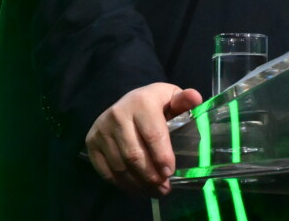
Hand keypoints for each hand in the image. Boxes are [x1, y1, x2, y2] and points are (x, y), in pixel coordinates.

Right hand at [85, 82, 203, 195]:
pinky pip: (106, 171)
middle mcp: (118, 114)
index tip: (170, 173)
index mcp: (141, 102)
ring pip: (120, 166)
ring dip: (138, 184)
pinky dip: (123, 184)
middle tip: (165, 188)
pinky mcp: (91, 142)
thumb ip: (184, 100)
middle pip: (134, 154)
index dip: (162, 156)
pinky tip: (137, 188)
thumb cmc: (155, 103)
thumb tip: (196, 98)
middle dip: (151, 176)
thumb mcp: (171, 97)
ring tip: (154, 191)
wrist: (126, 102)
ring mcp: (102, 130)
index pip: (152, 134)